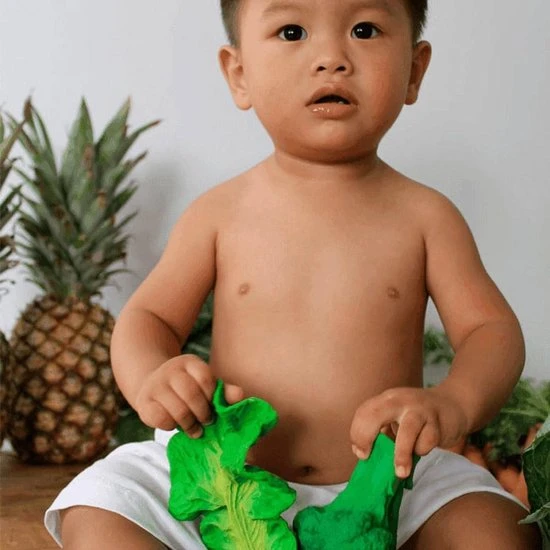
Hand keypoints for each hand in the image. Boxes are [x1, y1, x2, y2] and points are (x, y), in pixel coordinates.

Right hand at [135, 354, 243, 437]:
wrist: (153, 385)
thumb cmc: (187, 388)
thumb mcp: (205, 385)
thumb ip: (223, 391)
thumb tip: (240, 395)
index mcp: (189, 362)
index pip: (206, 377)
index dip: (212, 396)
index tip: (215, 407)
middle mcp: (170, 370)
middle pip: (191, 393)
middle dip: (203, 413)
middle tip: (207, 422)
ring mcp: (155, 385)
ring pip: (177, 409)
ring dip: (190, 424)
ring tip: (195, 430)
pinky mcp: (143, 402)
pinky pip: (160, 418)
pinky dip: (171, 426)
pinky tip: (175, 426)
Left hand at [349, 387, 467, 477]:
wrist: (453, 404)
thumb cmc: (418, 418)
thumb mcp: (397, 418)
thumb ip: (382, 432)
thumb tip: (365, 455)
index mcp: (386, 400)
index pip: (364, 412)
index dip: (357, 432)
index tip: (361, 453)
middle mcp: (400, 400)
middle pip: (376, 414)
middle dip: (366, 435)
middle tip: (365, 456)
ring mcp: (419, 409)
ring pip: (407, 430)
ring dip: (401, 454)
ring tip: (400, 473)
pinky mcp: (437, 421)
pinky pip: (427, 441)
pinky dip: (422, 450)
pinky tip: (422, 448)